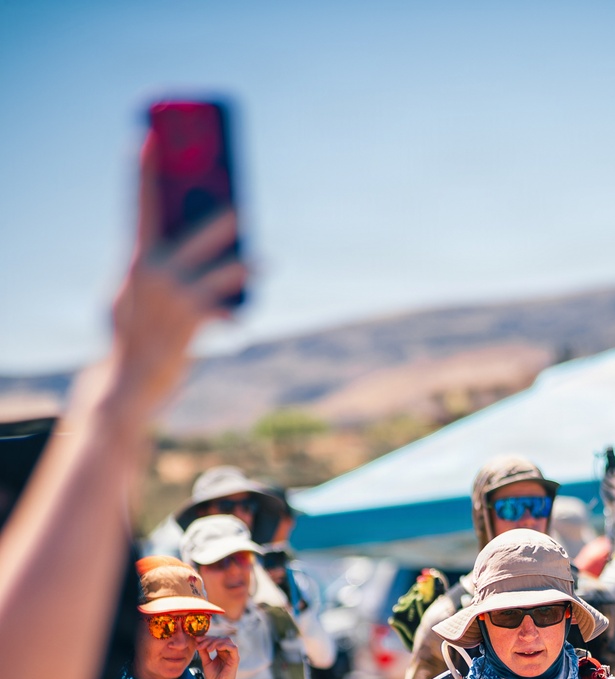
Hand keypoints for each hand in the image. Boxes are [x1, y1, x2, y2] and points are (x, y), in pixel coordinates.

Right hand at [107, 135, 247, 419]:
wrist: (127, 381)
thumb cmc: (133, 333)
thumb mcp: (132, 294)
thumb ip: (151, 265)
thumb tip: (185, 239)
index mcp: (135, 259)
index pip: (138, 205)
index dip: (142, 169)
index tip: (145, 136)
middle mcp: (152, 273)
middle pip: (194, 233)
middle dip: (220, 220)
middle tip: (242, 208)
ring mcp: (173, 298)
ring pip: (221, 273)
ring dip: (244, 268)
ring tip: (263, 261)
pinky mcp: (191, 324)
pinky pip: (224, 311)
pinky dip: (234, 315)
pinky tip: (242, 318)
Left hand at [197, 636, 238, 678]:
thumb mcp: (206, 663)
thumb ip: (203, 653)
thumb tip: (198, 642)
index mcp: (222, 653)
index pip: (215, 640)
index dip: (206, 638)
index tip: (196, 639)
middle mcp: (228, 653)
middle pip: (220, 638)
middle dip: (209, 640)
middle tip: (200, 644)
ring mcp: (232, 656)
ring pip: (226, 640)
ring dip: (215, 642)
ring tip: (207, 649)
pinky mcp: (235, 660)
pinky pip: (233, 648)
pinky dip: (224, 645)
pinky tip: (215, 648)